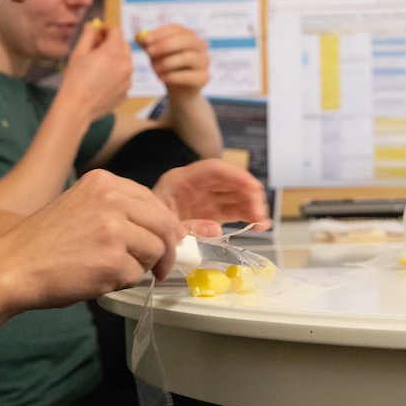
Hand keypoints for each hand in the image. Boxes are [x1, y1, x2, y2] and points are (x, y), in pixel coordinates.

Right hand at [0, 170, 185, 310]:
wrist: (12, 267)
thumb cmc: (42, 242)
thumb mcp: (78, 205)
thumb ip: (116, 208)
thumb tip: (162, 226)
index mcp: (102, 182)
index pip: (152, 199)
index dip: (164, 224)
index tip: (169, 239)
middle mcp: (110, 199)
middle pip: (163, 224)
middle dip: (167, 248)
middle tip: (161, 267)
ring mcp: (113, 230)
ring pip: (155, 251)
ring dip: (139, 266)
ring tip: (111, 270)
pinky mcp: (113, 261)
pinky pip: (136, 275)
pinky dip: (121, 283)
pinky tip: (97, 279)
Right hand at [57, 21, 132, 121]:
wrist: (77, 106)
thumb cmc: (75, 79)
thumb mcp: (79, 52)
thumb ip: (88, 34)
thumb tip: (93, 25)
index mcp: (114, 51)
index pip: (116, 31)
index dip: (106, 29)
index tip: (98, 32)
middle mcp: (126, 64)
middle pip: (124, 44)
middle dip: (112, 43)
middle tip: (97, 48)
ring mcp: (128, 79)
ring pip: (126, 61)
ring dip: (115, 58)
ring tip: (98, 66)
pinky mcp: (126, 91)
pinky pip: (124, 76)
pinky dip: (116, 74)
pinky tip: (102, 80)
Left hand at [137, 24, 209, 97]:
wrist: (178, 90)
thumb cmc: (167, 67)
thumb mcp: (155, 54)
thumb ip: (148, 44)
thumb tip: (138, 35)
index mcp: (188, 35)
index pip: (176, 28)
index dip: (160, 33)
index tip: (146, 40)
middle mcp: (200, 45)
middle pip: (185, 40)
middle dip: (165, 45)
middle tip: (149, 52)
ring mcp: (204, 61)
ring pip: (187, 57)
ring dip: (167, 62)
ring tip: (154, 69)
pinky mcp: (204, 77)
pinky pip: (189, 75)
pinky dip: (173, 76)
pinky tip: (161, 78)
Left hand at [152, 159, 269, 228]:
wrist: (143, 236)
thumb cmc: (149, 226)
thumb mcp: (164, 226)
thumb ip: (189, 227)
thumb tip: (217, 228)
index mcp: (179, 180)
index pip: (212, 169)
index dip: (234, 176)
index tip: (253, 186)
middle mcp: (196, 185)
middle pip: (228, 181)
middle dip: (248, 193)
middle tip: (260, 211)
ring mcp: (205, 198)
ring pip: (235, 195)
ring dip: (252, 206)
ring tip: (262, 221)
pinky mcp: (212, 211)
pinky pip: (234, 209)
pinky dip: (247, 216)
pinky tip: (259, 224)